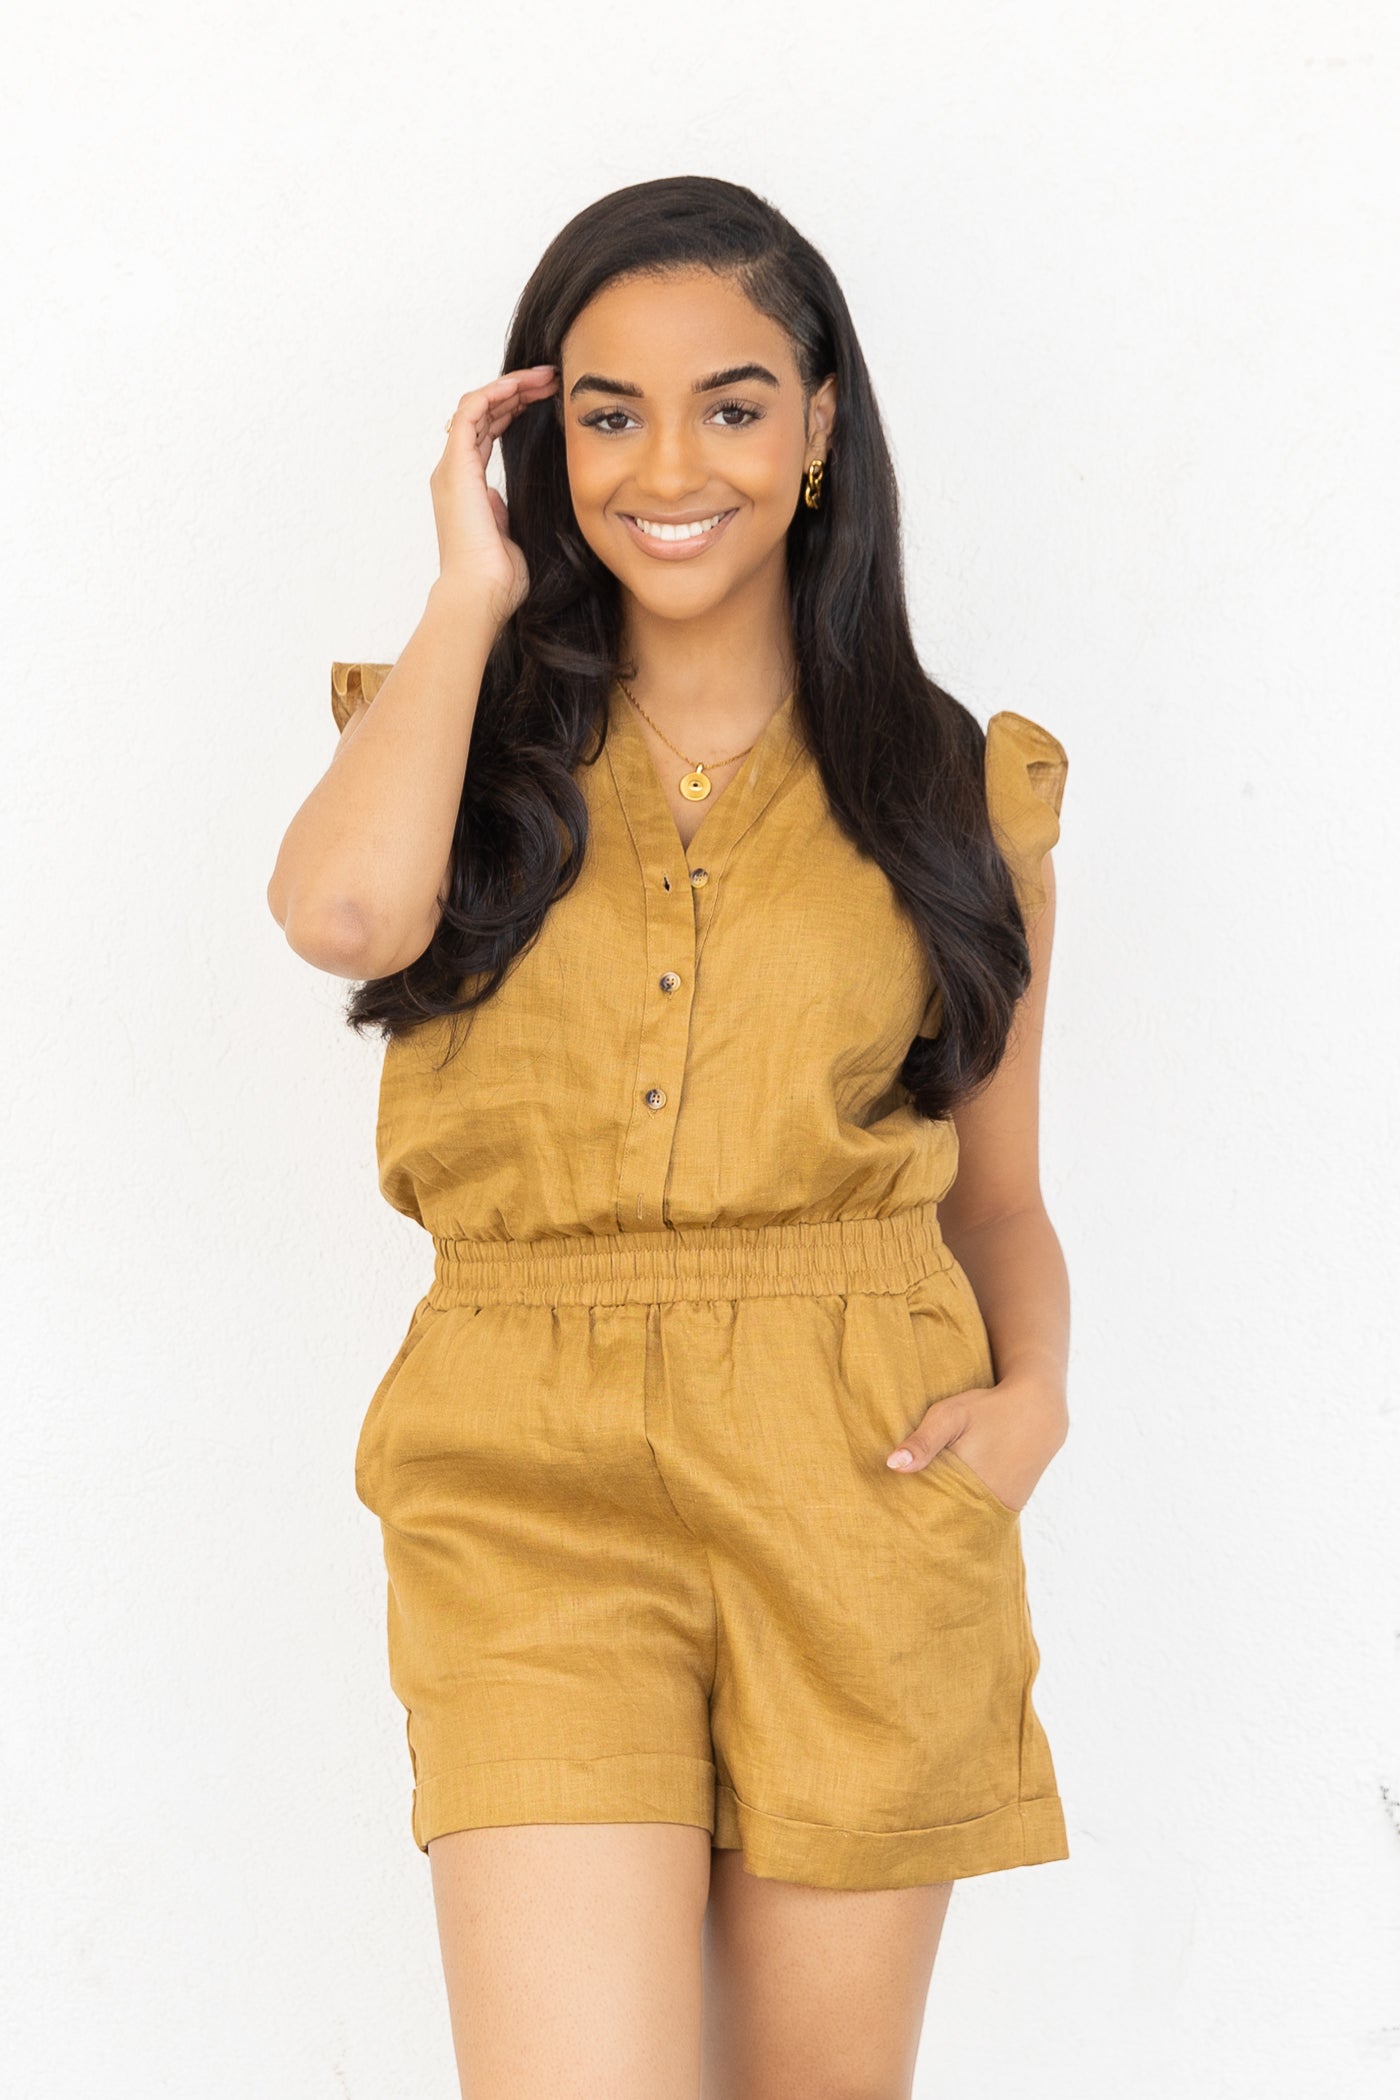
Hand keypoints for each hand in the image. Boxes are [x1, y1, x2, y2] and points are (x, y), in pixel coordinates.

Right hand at [430, 364, 559, 627]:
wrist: (479, 595)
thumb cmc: (497, 580)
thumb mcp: (510, 536)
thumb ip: (505, 514)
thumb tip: (504, 503)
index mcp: (467, 487)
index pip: (487, 432)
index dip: (514, 410)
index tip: (546, 399)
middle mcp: (454, 472)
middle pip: (483, 414)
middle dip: (517, 392)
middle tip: (550, 380)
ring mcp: (452, 468)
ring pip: (477, 406)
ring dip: (510, 386)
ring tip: (543, 377)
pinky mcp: (456, 466)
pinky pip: (471, 412)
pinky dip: (495, 393)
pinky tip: (521, 386)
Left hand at [885, 1374, 1067, 1513]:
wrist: (1038, 1414)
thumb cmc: (988, 1410)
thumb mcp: (950, 1416)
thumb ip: (922, 1441)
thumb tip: (891, 1466)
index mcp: (965, 1485)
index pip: (926, 1511)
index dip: (906, 1512)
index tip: (888, 1510)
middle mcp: (986, 1505)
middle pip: (944, 1521)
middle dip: (922, 1519)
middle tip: (898, 1519)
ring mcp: (1001, 1510)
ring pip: (963, 1522)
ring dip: (944, 1517)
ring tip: (920, 1517)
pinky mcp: (1010, 1508)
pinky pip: (980, 1518)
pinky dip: (963, 1513)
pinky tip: (948, 1507)